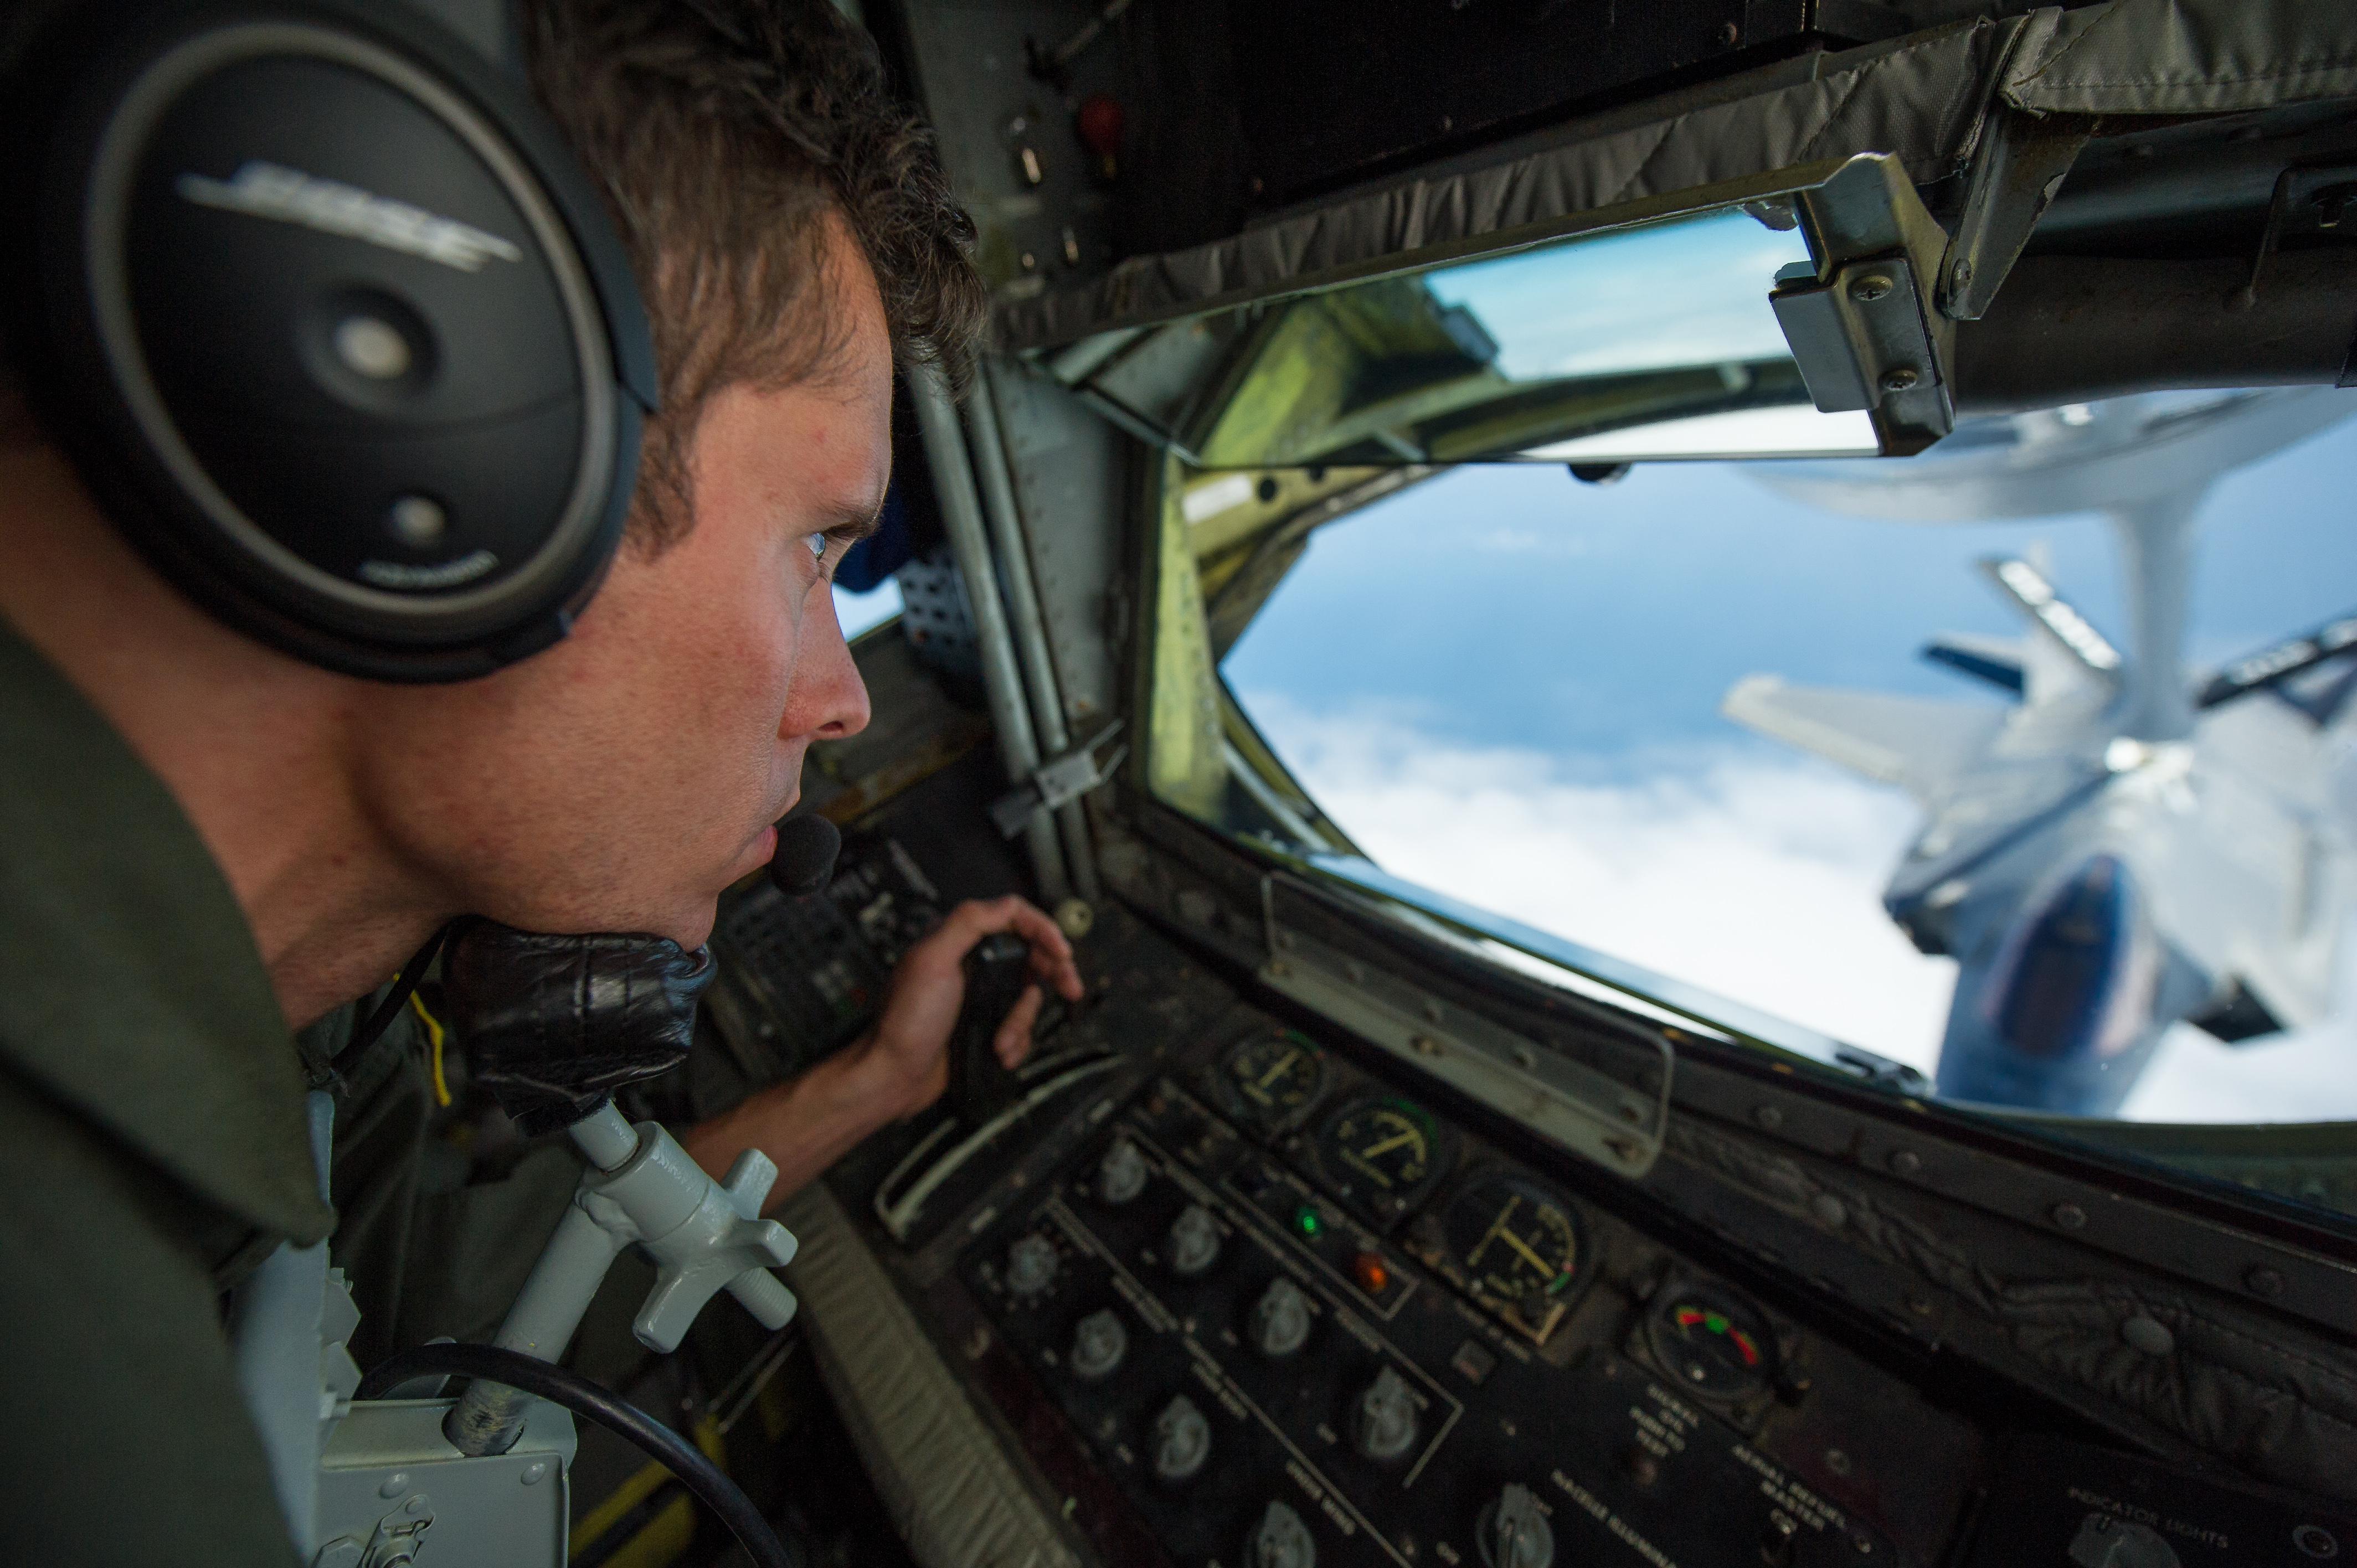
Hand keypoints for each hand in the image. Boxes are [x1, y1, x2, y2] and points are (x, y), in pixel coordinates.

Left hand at [863, 895, 1085, 1115]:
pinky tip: (999, 1050)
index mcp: (959, 940)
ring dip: (1022, 1021)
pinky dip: (1016, 1041)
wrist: (894, 1076)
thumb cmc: (904, 1023)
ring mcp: (981, 995)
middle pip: (1031, 955)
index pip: (1012, 918)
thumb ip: (967, 923)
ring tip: (1003, 1038)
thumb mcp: (932, 961)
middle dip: (1052, 975)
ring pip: (1028, 996)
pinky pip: (1020, 1026)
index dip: (1043, 930)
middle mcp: (972, 963)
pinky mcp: (986, 1022)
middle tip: (1070, 987)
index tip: (1061, 950)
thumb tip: (1006, 904)